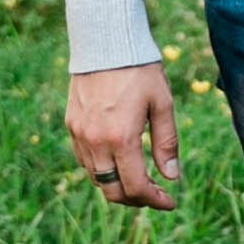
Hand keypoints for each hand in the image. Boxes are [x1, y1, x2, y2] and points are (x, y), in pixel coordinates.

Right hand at [68, 61, 180, 207]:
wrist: (105, 41)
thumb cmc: (140, 69)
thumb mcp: (162, 104)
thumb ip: (166, 143)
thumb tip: (172, 177)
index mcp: (121, 138)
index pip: (135, 186)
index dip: (154, 200)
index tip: (170, 202)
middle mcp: (95, 141)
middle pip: (112, 191)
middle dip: (136, 199)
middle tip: (155, 194)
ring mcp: (80, 134)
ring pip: (97, 178)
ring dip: (118, 185)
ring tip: (140, 178)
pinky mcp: (72, 125)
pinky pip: (85, 160)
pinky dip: (102, 169)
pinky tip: (119, 161)